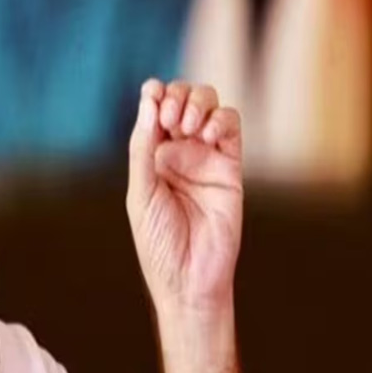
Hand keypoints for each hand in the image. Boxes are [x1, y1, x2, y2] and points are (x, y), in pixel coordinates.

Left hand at [126, 79, 242, 316]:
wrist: (190, 278)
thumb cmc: (158, 243)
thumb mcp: (140, 192)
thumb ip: (143, 148)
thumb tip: (148, 101)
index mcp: (151, 158)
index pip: (154, 109)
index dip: (155, 94)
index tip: (153, 96)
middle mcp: (179, 153)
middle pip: (183, 100)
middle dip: (177, 96)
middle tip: (171, 118)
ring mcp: (206, 158)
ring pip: (209, 107)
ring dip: (198, 103)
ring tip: (188, 125)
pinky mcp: (231, 168)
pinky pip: (231, 129)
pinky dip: (221, 120)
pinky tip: (206, 136)